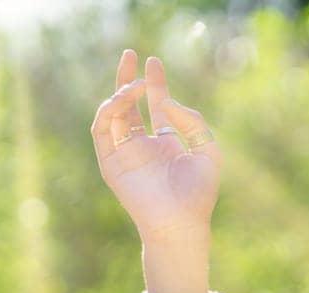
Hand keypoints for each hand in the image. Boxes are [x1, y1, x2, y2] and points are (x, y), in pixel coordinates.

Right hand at [90, 51, 219, 243]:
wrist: (180, 223)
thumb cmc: (198, 194)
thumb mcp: (207, 150)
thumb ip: (192, 122)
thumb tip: (168, 102)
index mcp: (165, 143)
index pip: (156, 106)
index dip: (154, 83)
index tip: (153, 62)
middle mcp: (143, 146)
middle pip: (129, 105)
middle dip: (128, 78)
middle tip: (131, 54)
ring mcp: (125, 154)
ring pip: (114, 114)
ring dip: (121, 94)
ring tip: (136, 85)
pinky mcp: (110, 163)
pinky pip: (101, 130)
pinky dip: (109, 111)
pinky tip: (123, 99)